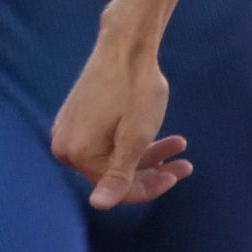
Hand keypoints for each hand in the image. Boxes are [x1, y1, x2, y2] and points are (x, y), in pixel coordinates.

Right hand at [50, 31, 191, 209]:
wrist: (125, 45)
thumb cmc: (134, 89)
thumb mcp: (135, 138)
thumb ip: (119, 175)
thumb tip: (98, 206)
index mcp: (76, 154)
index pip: (116, 189)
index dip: (150, 187)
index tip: (179, 173)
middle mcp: (64, 146)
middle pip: (115, 173)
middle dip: (153, 171)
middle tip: (186, 165)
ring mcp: (69, 132)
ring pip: (114, 157)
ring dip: (149, 155)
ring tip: (180, 145)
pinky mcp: (78, 120)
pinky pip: (107, 142)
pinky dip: (133, 141)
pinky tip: (162, 134)